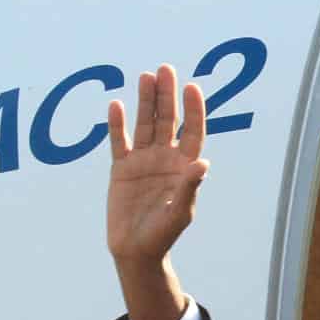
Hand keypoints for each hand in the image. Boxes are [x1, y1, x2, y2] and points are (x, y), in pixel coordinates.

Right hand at [106, 65, 208, 267]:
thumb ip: (189, 188)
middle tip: (165, 69)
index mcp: (183, 168)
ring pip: (145, 125)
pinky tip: (116, 105)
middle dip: (167, 96)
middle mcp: (165, 159)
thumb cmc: (163, 234)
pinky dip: (117, 124)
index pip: (192, 132)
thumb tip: (202, 164)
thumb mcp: (179, 213)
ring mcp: (143, 161)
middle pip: (168, 121)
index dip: (194, 110)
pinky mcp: (121, 168)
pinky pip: (119, 141)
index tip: (192, 87)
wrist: (135, 250)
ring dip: (145, 102)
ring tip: (145, 77)